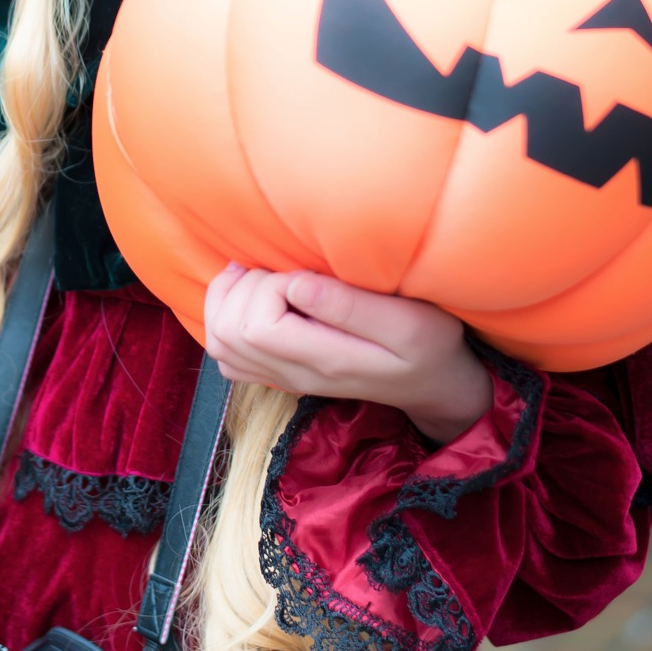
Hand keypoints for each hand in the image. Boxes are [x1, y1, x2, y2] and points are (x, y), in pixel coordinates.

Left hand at [203, 264, 493, 444]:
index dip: (269, 284)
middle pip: (229, 332)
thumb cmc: (428, 344)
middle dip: (247, 286)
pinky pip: (225, 351)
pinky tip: (253, 292)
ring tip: (265, 274)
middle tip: (284, 268)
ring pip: (219, 341)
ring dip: (231, 297)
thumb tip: (296, 286)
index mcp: (326, 362)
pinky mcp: (277, 371)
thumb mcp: (410, 323)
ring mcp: (282, 377)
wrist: (432, 382)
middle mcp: (295, 375)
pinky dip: (225, 314)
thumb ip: (350, 305)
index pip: (257, 329)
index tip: (304, 269)